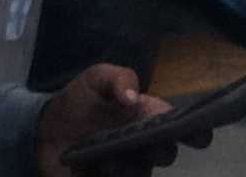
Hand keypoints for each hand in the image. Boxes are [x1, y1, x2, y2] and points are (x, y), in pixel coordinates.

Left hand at [39, 66, 183, 174]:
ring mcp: (127, 167)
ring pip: (143, 173)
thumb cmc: (79, 100)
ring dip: (131, 167)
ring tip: (108, 159)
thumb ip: (118, 79)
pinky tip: (96, 169)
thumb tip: (133, 100)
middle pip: (166, 154)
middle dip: (161, 150)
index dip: (196, 130)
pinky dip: (112, 176)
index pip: (180, 124)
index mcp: (148, 116)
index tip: (199, 134)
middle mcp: (143, 144)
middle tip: (146, 143)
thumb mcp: (96, 78)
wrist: (46, 129)